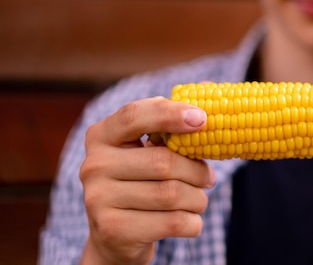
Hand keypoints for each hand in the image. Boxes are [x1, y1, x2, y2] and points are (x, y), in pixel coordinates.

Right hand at [79, 97, 215, 264]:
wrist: (117, 236)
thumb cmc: (143, 181)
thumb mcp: (152, 149)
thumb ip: (175, 120)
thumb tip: (208, 86)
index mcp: (102, 135)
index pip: (135, 115)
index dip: (171, 114)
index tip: (202, 118)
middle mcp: (93, 164)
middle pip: (163, 162)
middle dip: (196, 171)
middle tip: (209, 177)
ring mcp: (98, 199)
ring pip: (171, 194)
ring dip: (197, 198)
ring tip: (199, 199)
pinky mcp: (112, 230)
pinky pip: (172, 222)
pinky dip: (193, 222)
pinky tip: (190, 221)